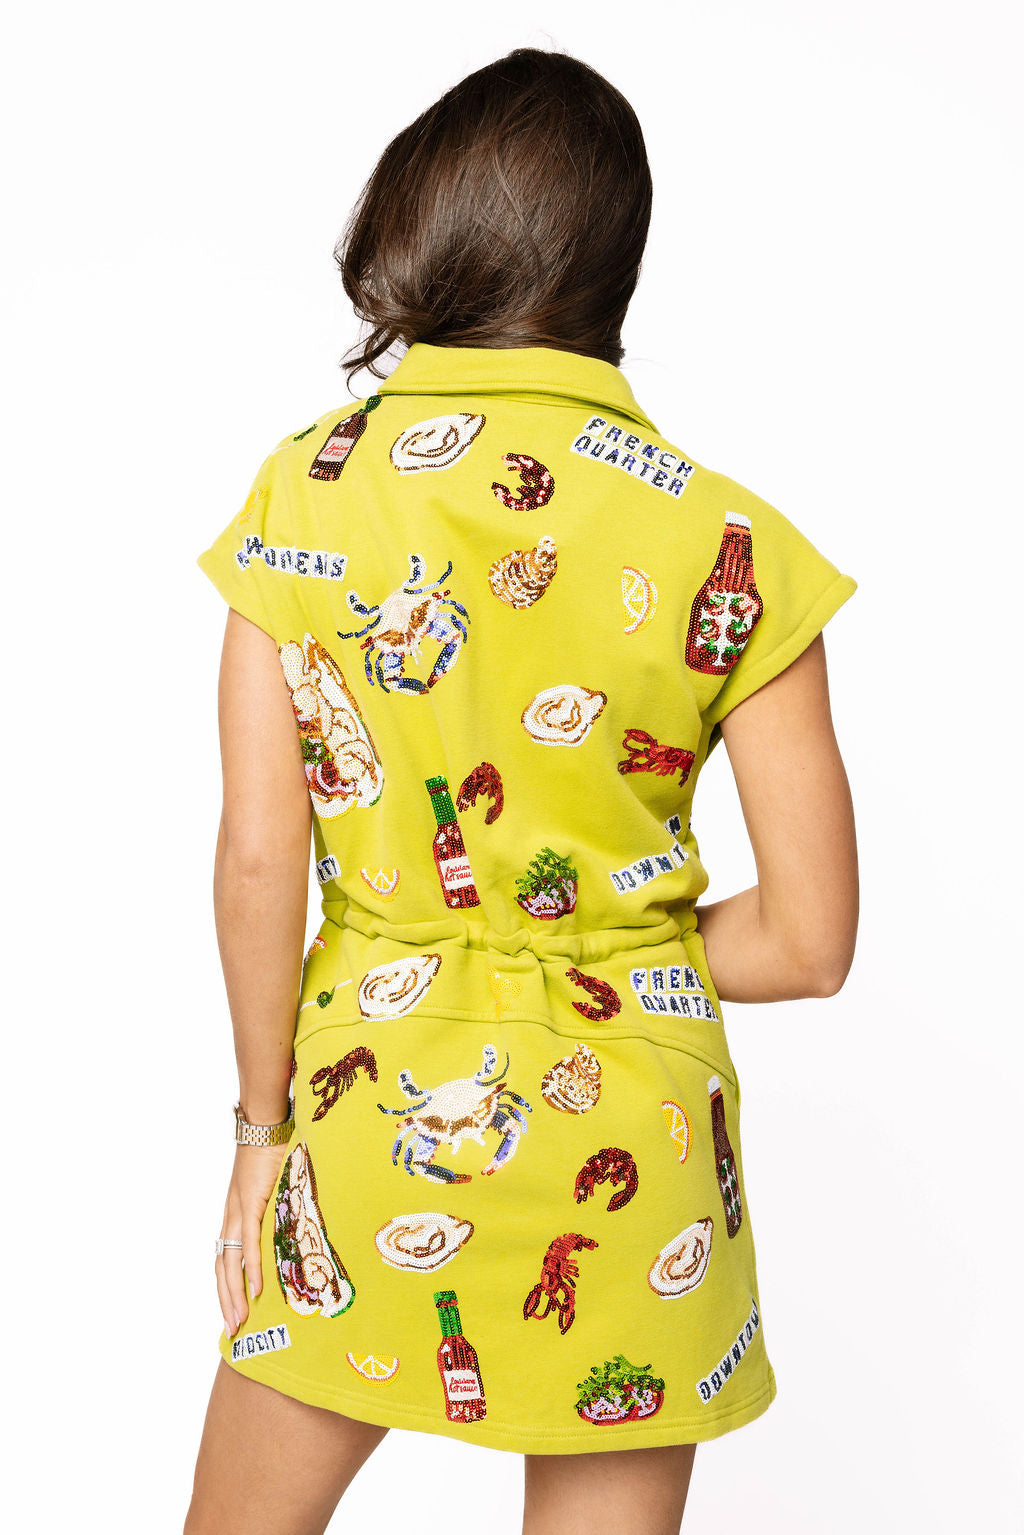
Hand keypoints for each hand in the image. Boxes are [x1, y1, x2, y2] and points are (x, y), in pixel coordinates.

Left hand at [215, 1143, 286, 1336]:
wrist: (264, 1126)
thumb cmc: (271, 1153)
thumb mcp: (274, 1189)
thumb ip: (278, 1208)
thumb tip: (296, 1224)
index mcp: (234, 1217)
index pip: (225, 1260)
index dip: (226, 1289)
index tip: (231, 1313)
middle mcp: (231, 1218)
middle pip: (222, 1268)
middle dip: (226, 1302)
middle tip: (232, 1331)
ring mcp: (238, 1211)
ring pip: (230, 1262)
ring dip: (233, 1294)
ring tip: (239, 1320)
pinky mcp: (249, 1203)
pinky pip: (249, 1241)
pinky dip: (250, 1267)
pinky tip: (254, 1288)